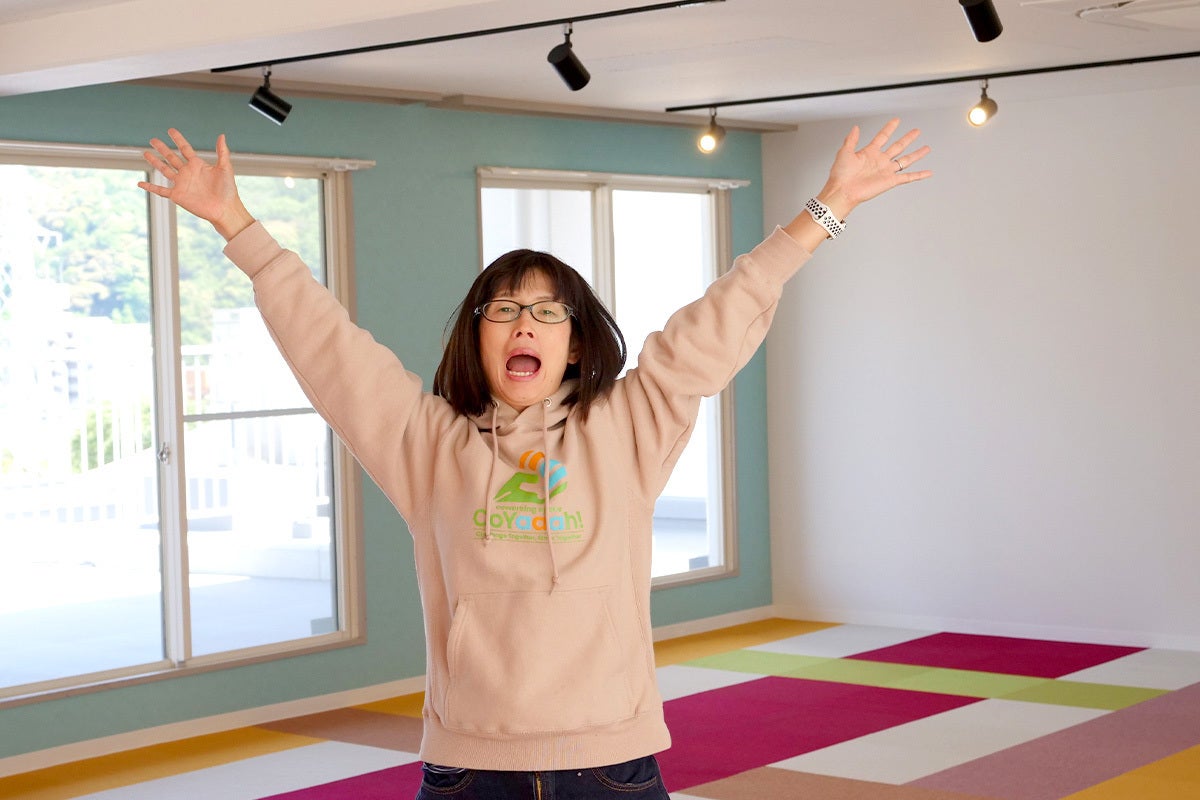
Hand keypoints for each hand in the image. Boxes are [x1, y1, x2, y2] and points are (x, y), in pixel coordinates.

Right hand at [137, 129, 254, 240]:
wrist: (225, 209)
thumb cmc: (228, 190)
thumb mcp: (225, 168)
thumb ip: (222, 152)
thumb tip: (222, 135)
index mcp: (198, 165)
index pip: (185, 149)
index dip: (178, 139)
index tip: (171, 130)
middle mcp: (188, 173)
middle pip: (171, 157)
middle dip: (162, 148)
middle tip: (153, 139)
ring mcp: (181, 184)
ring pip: (164, 170)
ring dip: (155, 162)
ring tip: (146, 153)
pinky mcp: (177, 195)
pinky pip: (160, 190)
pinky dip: (150, 187)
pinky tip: (140, 184)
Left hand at [819, 118, 931, 217]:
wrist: (843, 191)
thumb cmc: (841, 175)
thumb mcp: (844, 152)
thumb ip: (851, 139)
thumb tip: (855, 127)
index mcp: (869, 153)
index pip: (883, 137)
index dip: (890, 128)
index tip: (896, 120)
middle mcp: (880, 161)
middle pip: (898, 146)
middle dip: (908, 138)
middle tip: (916, 131)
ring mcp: (886, 171)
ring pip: (906, 160)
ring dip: (916, 154)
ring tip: (926, 148)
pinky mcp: (890, 181)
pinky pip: (908, 177)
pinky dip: (919, 175)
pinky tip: (928, 172)